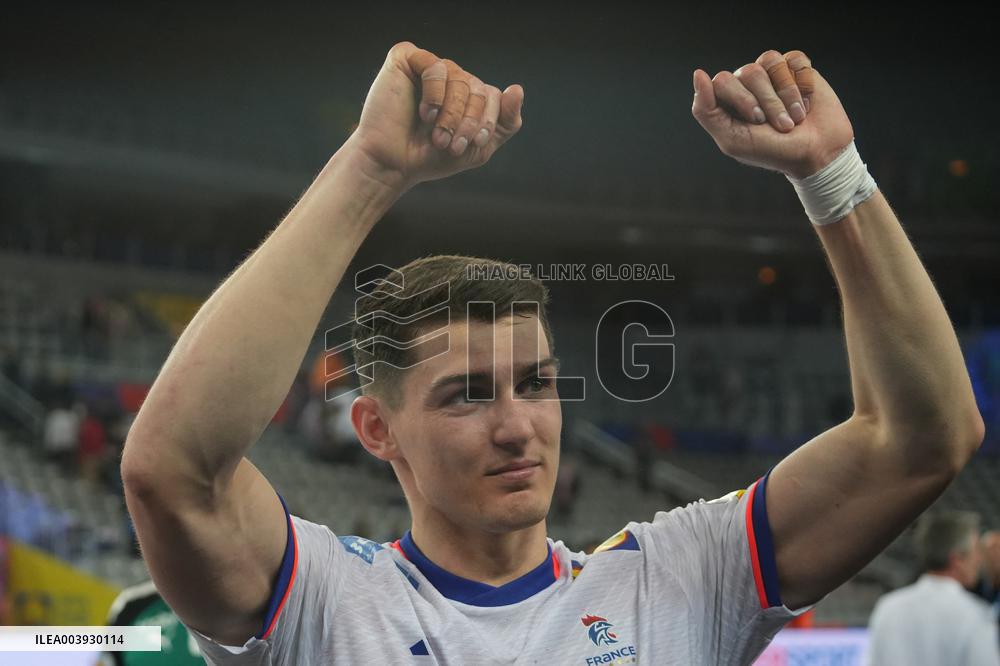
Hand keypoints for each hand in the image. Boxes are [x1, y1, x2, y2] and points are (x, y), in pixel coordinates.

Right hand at [349, 41, 523, 189]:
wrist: (394, 164)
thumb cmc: (431, 157)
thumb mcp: (478, 147)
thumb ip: (505, 122)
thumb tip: (518, 89)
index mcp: (468, 95)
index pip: (494, 97)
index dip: (487, 121)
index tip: (472, 144)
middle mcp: (452, 77)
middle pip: (478, 88)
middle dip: (468, 121)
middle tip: (450, 145)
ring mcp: (430, 67)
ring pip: (459, 79)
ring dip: (451, 114)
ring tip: (436, 135)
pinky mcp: (406, 59)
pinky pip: (436, 67)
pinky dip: (434, 93)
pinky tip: (425, 113)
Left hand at [691, 50, 853, 178]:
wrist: (817, 152)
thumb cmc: (772, 151)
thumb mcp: (732, 140)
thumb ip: (706, 111)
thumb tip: (699, 74)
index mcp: (727, 101)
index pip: (722, 81)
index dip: (742, 100)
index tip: (757, 121)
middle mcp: (746, 83)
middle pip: (748, 72)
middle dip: (768, 102)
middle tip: (780, 125)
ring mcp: (771, 73)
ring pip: (770, 61)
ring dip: (787, 94)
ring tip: (795, 117)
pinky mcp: (796, 68)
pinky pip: (793, 59)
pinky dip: (803, 84)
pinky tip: (806, 102)